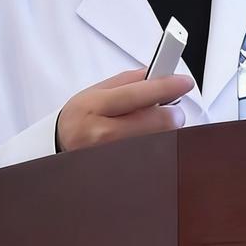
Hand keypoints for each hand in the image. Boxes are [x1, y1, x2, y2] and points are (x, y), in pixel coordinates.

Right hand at [55, 68, 193, 151]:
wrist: (61, 145)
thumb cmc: (82, 116)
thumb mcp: (97, 91)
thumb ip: (130, 81)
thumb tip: (160, 73)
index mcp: (95, 107)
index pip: (138, 94)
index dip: (166, 87)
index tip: (184, 82)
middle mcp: (102, 134)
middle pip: (158, 123)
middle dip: (173, 113)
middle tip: (171, 109)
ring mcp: (112, 157)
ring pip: (161, 142)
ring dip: (166, 131)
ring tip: (150, 126)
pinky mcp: (121, 173)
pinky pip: (154, 159)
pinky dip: (158, 148)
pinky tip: (146, 141)